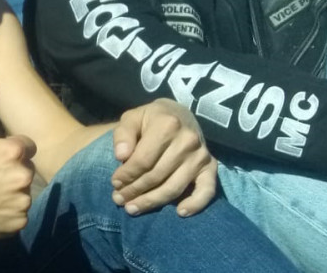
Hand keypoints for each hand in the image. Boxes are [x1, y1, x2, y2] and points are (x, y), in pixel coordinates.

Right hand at [0, 76, 36, 240]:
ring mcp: (22, 202)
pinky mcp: (19, 223)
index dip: (11, 150)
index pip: (27, 145)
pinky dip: (10, 211)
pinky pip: (21, 213)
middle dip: (13, 170)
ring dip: (13, 191)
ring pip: (25, 191)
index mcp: (13, 151)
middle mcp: (22, 176)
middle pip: (26, 168)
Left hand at [109, 98, 216, 216]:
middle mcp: (187, 140)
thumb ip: (123, 135)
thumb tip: (121, 156)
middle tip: (119, 200)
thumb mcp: (132, 118)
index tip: (115, 183)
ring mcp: (201, 155)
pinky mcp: (211, 167)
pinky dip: (195, 204)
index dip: (126, 175)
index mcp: (167, 125)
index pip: (143, 160)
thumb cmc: (151, 119)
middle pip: (157, 176)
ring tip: (133, 208)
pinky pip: (207, 191)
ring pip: (174, 187)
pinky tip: (180, 213)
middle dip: (135, 191)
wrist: (179, 114)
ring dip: (152, 202)